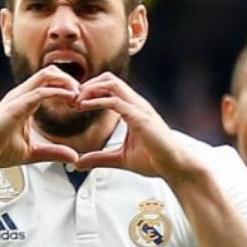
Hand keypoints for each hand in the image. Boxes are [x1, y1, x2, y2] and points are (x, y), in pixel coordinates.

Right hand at [0, 66, 81, 171]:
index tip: (80, 102)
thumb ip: (54, 152)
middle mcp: (21, 95)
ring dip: (67, 83)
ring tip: (79, 96)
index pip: (49, 82)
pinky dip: (58, 93)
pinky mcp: (15, 106)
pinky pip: (40, 92)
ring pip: (46, 75)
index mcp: (25, 101)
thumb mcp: (34, 153)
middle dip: (70, 80)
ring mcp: (17, 98)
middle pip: (50, 72)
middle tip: (83, 96)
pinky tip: (70, 101)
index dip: (67, 88)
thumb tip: (74, 157)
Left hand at [74, 72, 196, 179]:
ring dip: (90, 89)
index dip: (90, 91)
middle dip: (88, 85)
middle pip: (109, 78)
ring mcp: (139, 108)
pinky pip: (115, 102)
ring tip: (75, 100)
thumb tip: (78, 163)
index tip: (74, 103)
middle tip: (72, 99)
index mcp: (133, 108)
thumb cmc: (154, 160)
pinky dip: (96, 101)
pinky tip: (83, 106)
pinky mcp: (140, 118)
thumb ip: (99, 158)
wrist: (174, 167)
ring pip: (112, 83)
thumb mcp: (119, 158)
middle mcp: (137, 104)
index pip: (110, 87)